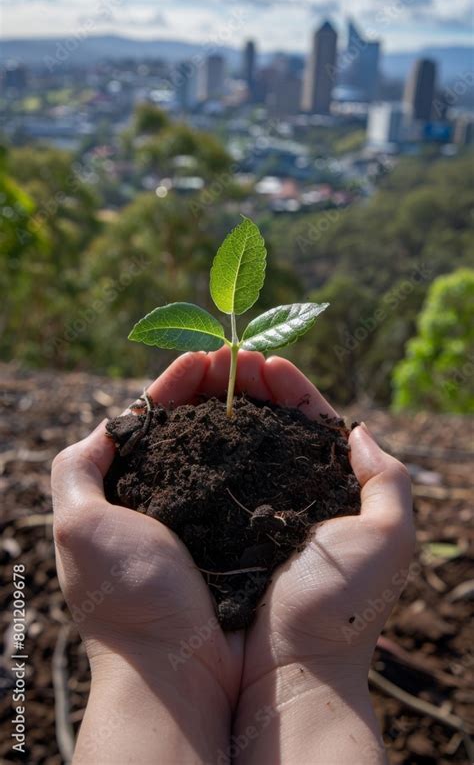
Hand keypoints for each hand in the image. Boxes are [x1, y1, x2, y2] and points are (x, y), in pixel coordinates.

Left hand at [51, 351, 257, 762]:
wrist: (177, 671)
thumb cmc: (126, 596)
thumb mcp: (79, 524)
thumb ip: (78, 467)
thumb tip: (110, 425)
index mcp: (131, 494)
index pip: (154, 421)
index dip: (177, 385)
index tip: (203, 358)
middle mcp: (174, 502)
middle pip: (198, 427)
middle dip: (218, 387)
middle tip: (241, 358)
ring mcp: (214, 518)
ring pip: (234, 446)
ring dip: (248, 407)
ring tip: (264, 374)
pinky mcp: (249, 534)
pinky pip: (264, 478)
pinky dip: (272, 446)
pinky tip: (283, 422)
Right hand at [228, 353, 414, 763]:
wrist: (291, 670)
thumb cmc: (343, 605)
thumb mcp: (388, 536)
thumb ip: (389, 480)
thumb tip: (360, 432)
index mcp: (337, 493)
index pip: (315, 425)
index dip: (293, 389)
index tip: (267, 361)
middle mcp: (296, 499)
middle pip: (273, 428)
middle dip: (253, 389)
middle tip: (229, 359)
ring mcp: (257, 514)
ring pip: (240, 446)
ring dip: (226, 409)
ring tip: (205, 377)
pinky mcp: (222, 531)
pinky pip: (213, 479)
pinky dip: (203, 448)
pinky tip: (189, 425)